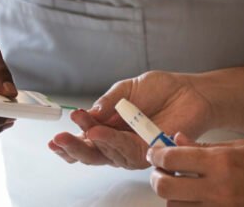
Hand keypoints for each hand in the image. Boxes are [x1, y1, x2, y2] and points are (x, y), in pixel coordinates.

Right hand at [49, 71, 213, 167]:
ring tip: (84, 130)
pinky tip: (101, 133)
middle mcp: (118, 142)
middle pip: (91, 154)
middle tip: (59, 139)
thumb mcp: (127, 89)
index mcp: (109, 127)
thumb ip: (108, 101)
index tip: (53, 139)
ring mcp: (132, 149)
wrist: (190, 91)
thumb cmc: (161, 89)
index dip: (69, 142)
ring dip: (92, 143)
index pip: (85, 140)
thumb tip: (88, 113)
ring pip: (106, 155)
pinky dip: (112, 142)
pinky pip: (126, 152)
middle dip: (73, 147)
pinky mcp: (148, 152)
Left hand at [147, 134, 243, 205]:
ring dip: (173, 193)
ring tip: (182, 183)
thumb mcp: (242, 146)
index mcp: (223, 162)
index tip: (156, 152)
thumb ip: (207, 146)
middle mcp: (218, 188)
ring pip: (176, 205)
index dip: (158, 154)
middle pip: (166, 186)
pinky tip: (196, 196)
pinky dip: (189, 205)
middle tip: (161, 169)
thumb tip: (179, 140)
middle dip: (158, 176)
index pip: (174, 157)